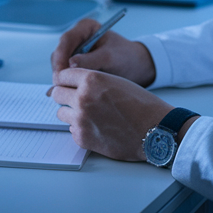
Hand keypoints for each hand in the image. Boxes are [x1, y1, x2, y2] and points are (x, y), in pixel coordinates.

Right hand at [50, 17, 155, 86]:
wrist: (136, 66)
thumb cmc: (126, 57)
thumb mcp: (110, 58)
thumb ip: (90, 60)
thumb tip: (70, 64)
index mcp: (86, 27)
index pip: (66, 40)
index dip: (60, 56)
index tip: (60, 73)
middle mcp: (78, 37)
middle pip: (60, 52)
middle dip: (59, 69)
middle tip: (60, 86)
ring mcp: (76, 50)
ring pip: (60, 63)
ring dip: (61, 77)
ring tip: (65, 91)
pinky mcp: (76, 63)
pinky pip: (66, 72)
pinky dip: (66, 81)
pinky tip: (67, 92)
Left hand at [50, 68, 171, 160]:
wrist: (155, 129)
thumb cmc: (140, 103)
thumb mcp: (115, 81)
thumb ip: (92, 81)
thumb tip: (71, 85)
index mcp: (91, 79)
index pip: (62, 75)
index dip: (66, 79)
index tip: (69, 84)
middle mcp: (82, 98)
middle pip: (56, 93)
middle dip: (65, 95)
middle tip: (78, 99)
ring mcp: (81, 119)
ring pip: (61, 112)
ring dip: (71, 112)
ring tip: (91, 114)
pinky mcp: (82, 138)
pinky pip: (71, 129)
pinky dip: (80, 128)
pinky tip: (97, 126)